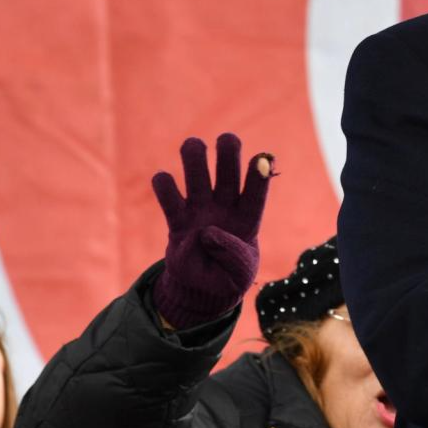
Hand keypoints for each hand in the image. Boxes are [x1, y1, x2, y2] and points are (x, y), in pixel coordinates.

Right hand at [151, 134, 273, 328]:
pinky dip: (164, 187)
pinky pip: (169, 199)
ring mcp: (199, 210)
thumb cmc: (229, 275)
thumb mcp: (239, 274)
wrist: (202, 287)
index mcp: (247, 219)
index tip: (264, 158)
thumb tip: (207, 233)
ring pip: (197, 178)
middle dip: (227, 155)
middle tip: (227, 139)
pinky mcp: (177, 220)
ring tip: (193, 144)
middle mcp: (224, 207)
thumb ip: (231, 256)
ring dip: (195, 159)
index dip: (259, 177)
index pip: (255, 193)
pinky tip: (163, 179)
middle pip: (227, 174)